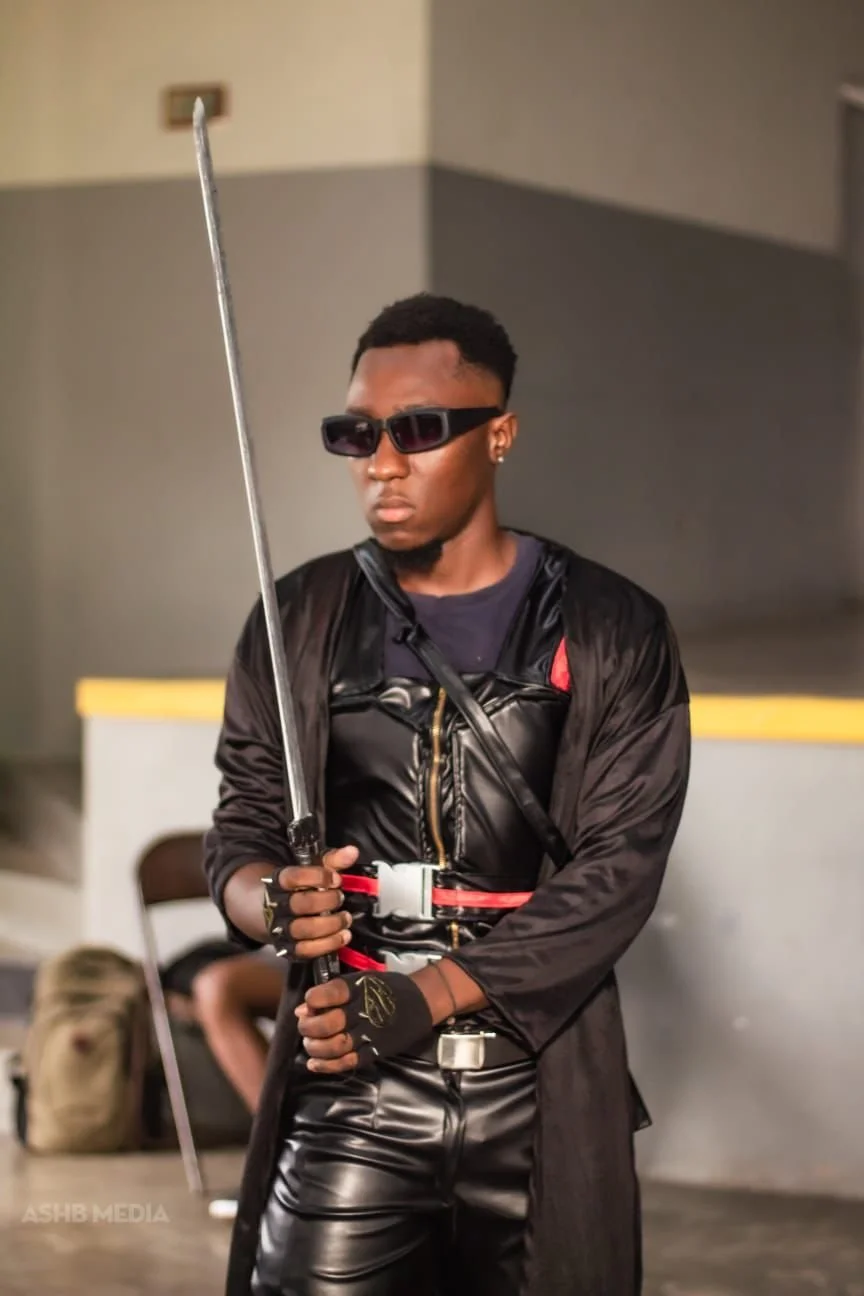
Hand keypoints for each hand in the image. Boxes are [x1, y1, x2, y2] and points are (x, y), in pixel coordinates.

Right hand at [265, 845, 357, 960]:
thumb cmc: (294, 887)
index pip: (292, 877)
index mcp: (278, 882)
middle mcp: (277, 905)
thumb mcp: (310, 868)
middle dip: (327, 901)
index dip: (317, 877)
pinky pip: (306, 950)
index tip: (336, 878)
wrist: (263, 910)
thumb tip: (352, 852)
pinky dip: (328, 944)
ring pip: (305, 929)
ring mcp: (281, 928)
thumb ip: (331, 860)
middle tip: (340, 897)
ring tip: (345, 918)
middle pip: (301, 904)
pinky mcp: (288, 947)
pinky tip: (343, 936)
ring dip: (331, 924)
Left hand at [296, 972, 433, 1073]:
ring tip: (309, 1044)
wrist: (423, 1001)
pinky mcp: (376, 1051)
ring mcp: (371, 1033)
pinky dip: (328, 1066)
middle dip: (310, 1027)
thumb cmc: (387, 988)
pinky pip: (348, 1062)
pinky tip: (314, 1064)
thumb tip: (302, 1009)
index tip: (308, 1003)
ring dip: (315, 1048)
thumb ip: (333, 993)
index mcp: (361, 988)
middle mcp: (365, 1011)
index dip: (313, 999)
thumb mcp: (363, 981)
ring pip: (336, 1045)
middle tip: (305, 1027)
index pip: (332, 992)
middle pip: (330, 1023)